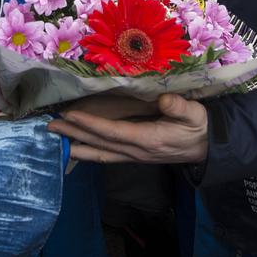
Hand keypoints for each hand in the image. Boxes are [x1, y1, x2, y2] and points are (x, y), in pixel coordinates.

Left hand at [48, 92, 207, 164]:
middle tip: (48, 126)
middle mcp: (137, 151)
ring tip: (54, 140)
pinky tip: (75, 148)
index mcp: (149, 140)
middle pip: (99, 144)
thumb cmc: (199, 127)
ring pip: (99, 153)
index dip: (90, 124)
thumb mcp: (195, 114)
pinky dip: (88, 152)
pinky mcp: (133, 156)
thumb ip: (180, 107)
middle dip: (73, 134)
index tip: (70, 116)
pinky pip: (106, 156)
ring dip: (76, 146)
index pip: (113, 132)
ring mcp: (134, 156)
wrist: (207, 149)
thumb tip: (164, 100)